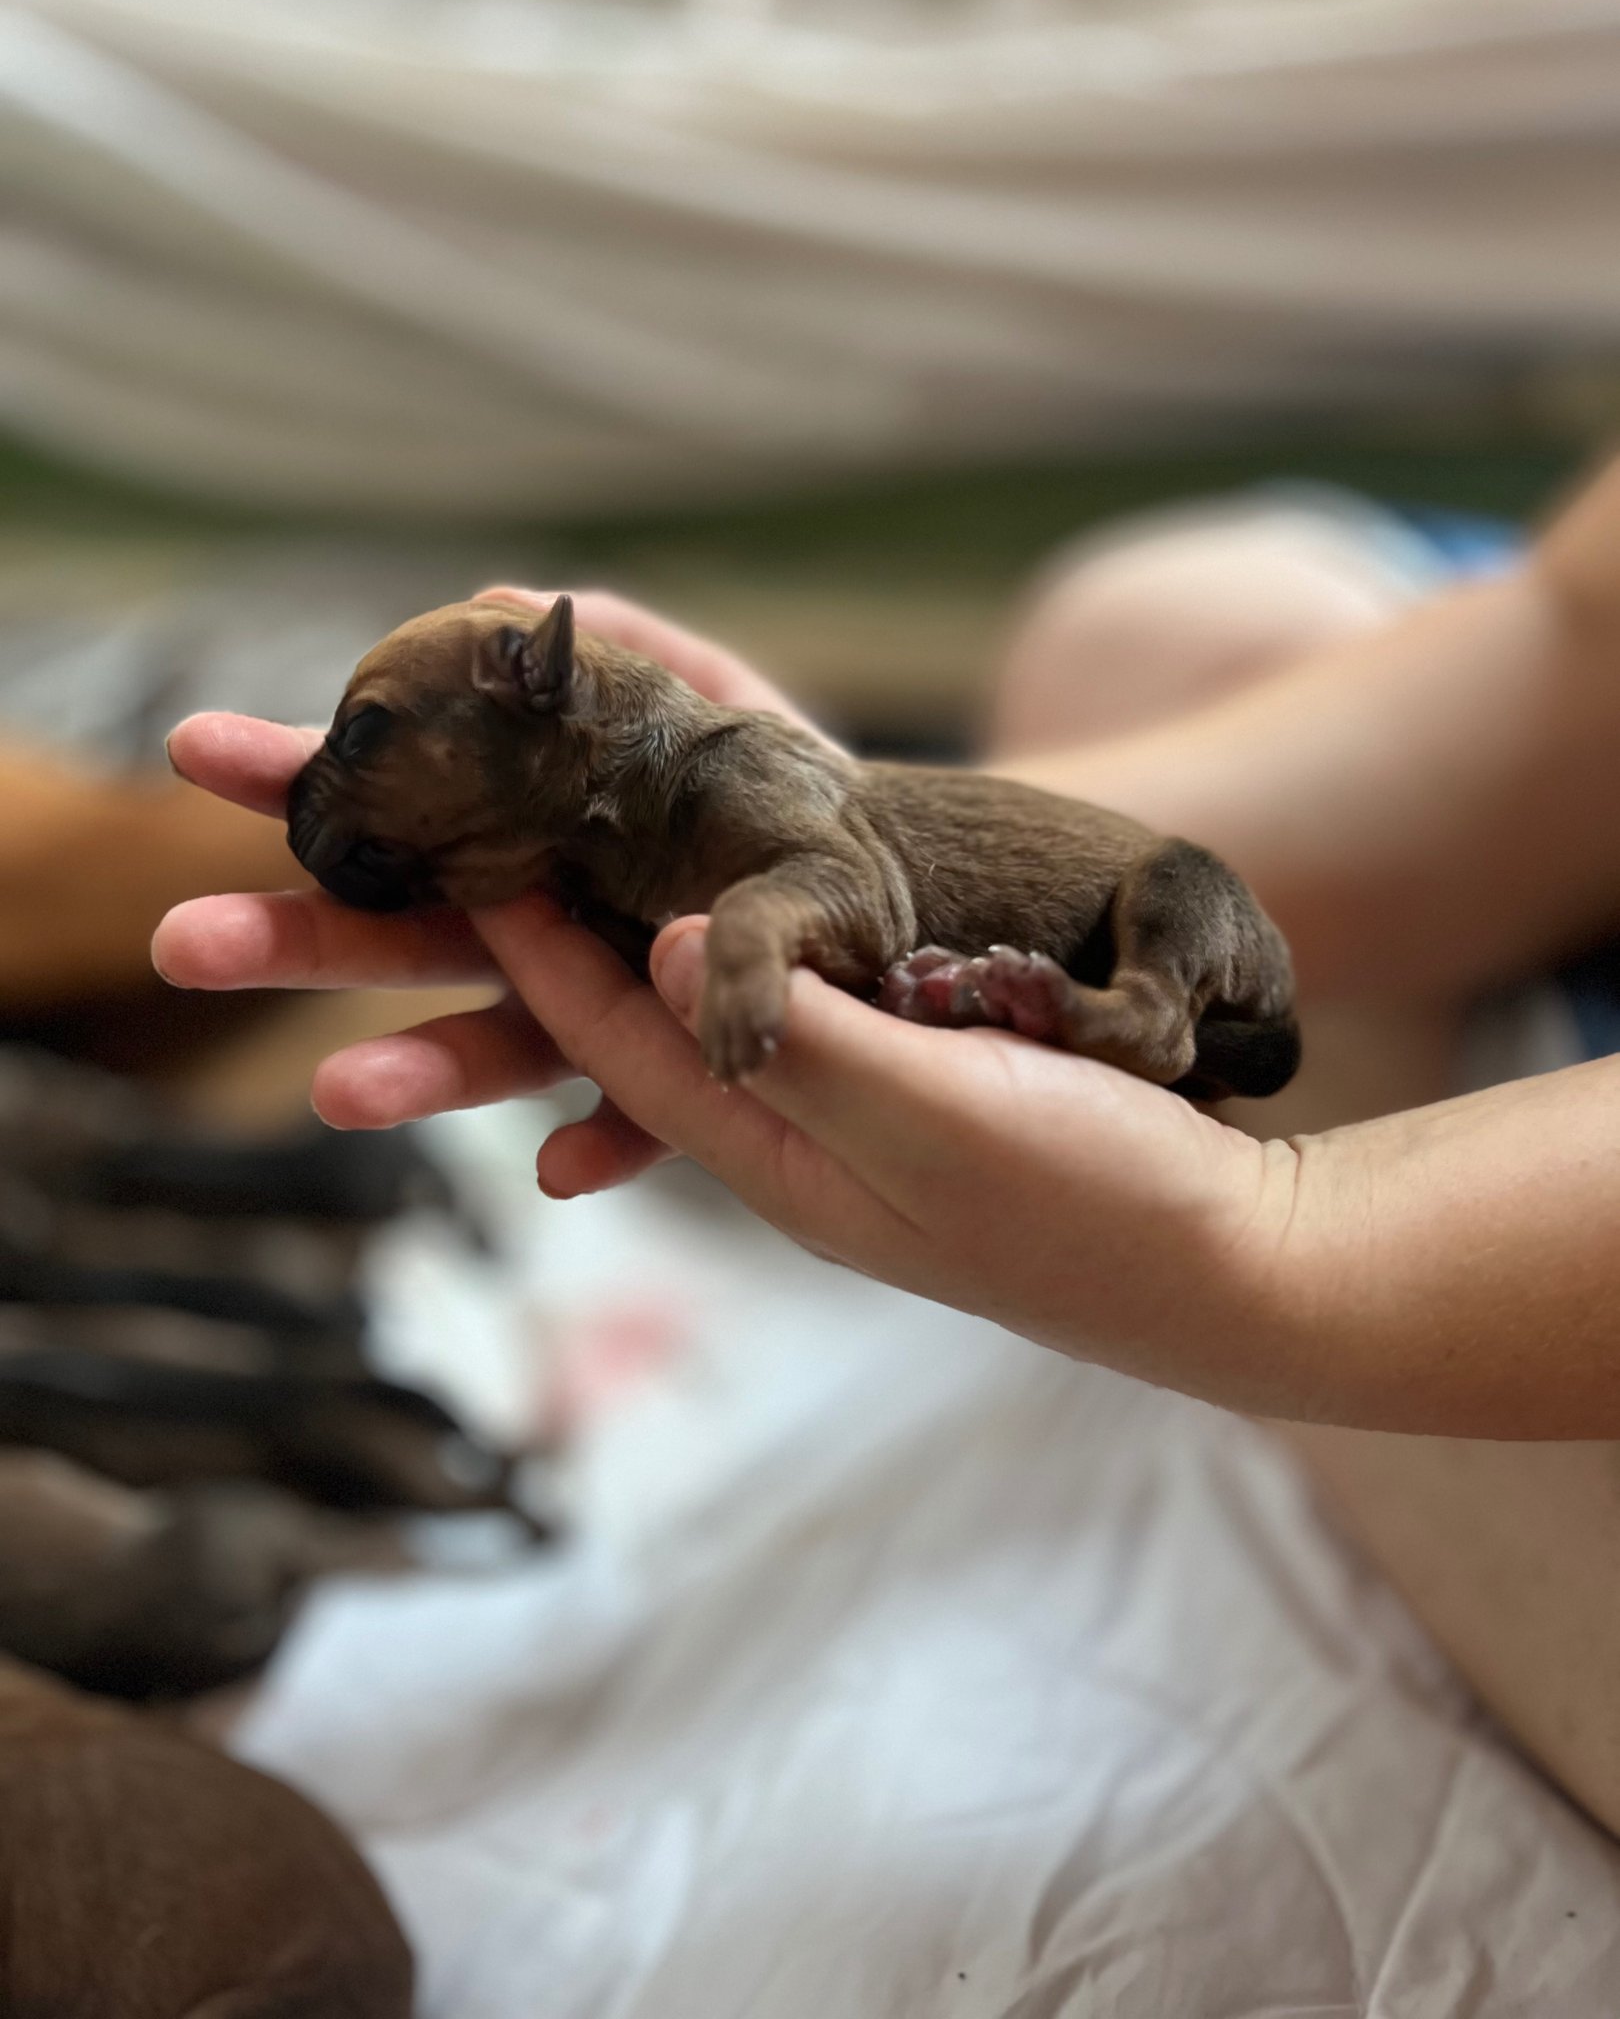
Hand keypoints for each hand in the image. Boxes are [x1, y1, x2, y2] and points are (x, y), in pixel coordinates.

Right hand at [155, 589, 827, 1183]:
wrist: (896, 890)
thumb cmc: (782, 795)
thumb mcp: (716, 699)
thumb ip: (626, 650)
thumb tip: (506, 600)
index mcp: (519, 834)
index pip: (389, 808)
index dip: (296, 778)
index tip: (196, 749)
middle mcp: (538, 931)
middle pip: (400, 936)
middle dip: (295, 939)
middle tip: (185, 942)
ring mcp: (599, 1012)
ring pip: (491, 1044)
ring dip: (416, 1070)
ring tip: (338, 1096)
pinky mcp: (678, 1081)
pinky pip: (635, 1118)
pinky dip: (599, 1145)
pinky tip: (560, 1172)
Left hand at [473, 898, 1304, 1412]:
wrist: (1235, 1269)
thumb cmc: (1100, 1196)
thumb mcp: (945, 1109)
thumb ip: (806, 1035)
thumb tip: (663, 950)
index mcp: (791, 1160)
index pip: (628, 1053)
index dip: (546, 963)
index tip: (474, 873)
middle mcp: (811, 1158)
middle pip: (653, 1056)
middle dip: (566, 974)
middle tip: (500, 874)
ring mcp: (871, 1147)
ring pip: (726, 1046)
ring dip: (654, 976)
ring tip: (598, 901)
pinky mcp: (933, 1125)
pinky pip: (809, 1041)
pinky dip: (758, 984)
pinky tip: (765, 954)